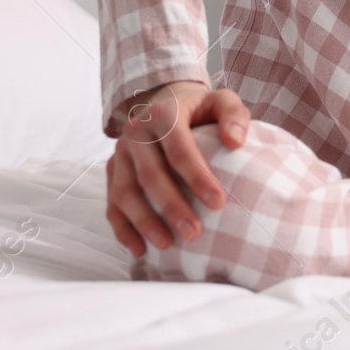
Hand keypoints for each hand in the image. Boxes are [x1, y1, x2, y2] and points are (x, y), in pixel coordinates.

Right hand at [105, 80, 250, 256]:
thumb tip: (236, 142)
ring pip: (125, 193)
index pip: (180, 150)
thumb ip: (234, 115)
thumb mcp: (222, 101)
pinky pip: (112, 203)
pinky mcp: (112, 171)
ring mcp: (120, 154)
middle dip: (171, 207)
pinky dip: (123, 229)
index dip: (198, 177)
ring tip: (168, 245)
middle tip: (194, 233)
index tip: (219, 203)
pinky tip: (140, 249)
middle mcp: (134, 133)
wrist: (164, 102)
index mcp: (162, 114)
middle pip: (150, 175)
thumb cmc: (201, 109)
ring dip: (144, 222)